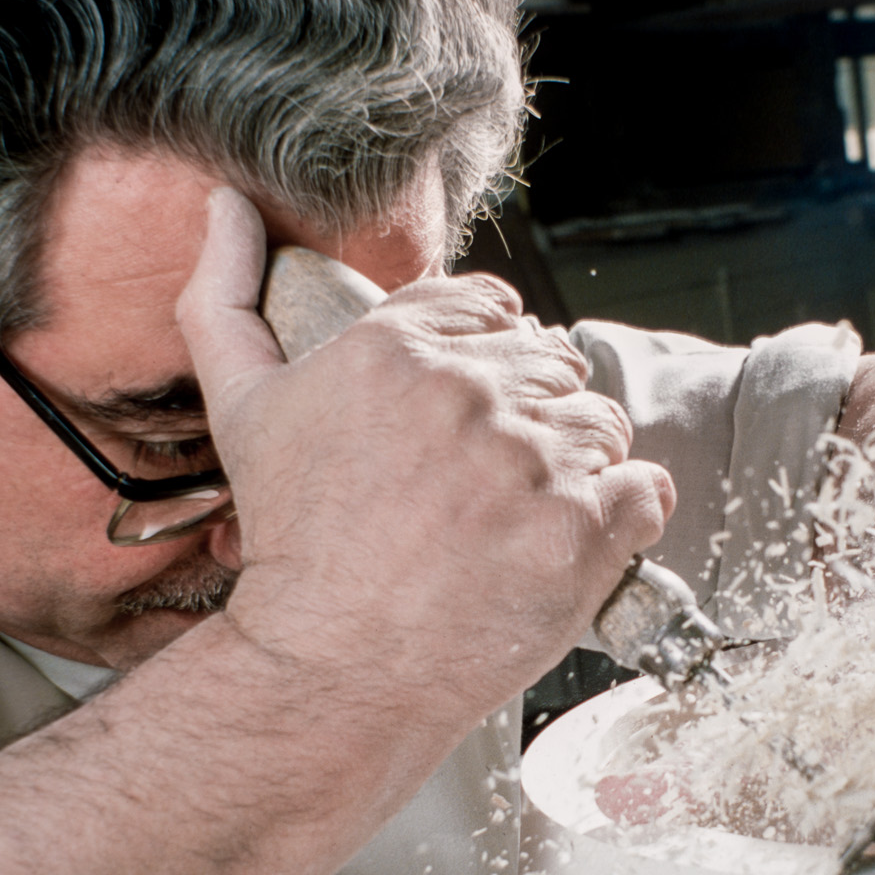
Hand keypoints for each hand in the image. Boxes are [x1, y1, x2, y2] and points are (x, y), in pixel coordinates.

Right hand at [176, 188, 673, 731]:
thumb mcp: (240, 408)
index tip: (471, 416)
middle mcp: (471, 391)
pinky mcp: (584, 528)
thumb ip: (227, 296)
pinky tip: (571, 544)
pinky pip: (647, 489)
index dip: (491, 360)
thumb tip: (227, 205)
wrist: (330, 669)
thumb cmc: (289, 549)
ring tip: (523, 521)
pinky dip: (625, 517)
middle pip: (553, 366)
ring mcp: (534, 460)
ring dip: (579, 466)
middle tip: (489, 486)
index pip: (494, 308)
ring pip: (604, 424)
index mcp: (400, 348)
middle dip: (532, 417)